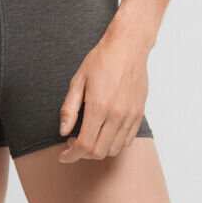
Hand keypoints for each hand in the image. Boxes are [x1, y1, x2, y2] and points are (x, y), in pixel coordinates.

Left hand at [57, 30, 149, 162]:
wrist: (128, 47)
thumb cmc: (101, 60)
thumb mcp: (78, 80)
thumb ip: (69, 108)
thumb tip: (63, 131)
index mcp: (99, 107)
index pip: (84, 145)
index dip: (71, 155)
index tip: (63, 155)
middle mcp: (116, 115)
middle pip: (99, 152)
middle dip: (82, 154)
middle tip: (73, 142)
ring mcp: (130, 116)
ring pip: (114, 149)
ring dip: (98, 150)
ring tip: (89, 135)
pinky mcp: (139, 114)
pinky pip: (127, 140)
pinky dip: (114, 143)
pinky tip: (104, 130)